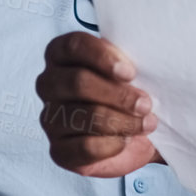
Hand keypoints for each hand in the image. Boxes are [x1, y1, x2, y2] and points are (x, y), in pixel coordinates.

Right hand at [36, 31, 164, 176]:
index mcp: (62, 54)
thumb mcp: (131, 70)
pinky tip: (127, 139)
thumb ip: (126, 62)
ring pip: (83, 116)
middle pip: (77, 82)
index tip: (130, 73)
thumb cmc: (130, 91)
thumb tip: (136, 68)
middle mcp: (49, 84)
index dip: (102, 57)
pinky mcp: (58, 150)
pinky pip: (85, 147)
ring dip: (122, 121)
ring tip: (146, 123)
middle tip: (145, 104)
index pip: (74, 45)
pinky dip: (112, 144)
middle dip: (118, 95)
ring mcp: (50, 118)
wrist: (138, 132)